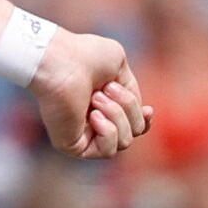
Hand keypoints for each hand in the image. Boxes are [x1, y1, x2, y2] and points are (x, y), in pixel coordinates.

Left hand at [30, 27, 154, 159]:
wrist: (60, 61)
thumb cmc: (83, 56)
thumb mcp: (118, 65)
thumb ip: (130, 87)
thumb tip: (137, 111)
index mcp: (104, 104)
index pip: (133, 125)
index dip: (144, 120)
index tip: (148, 109)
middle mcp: (93, 122)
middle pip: (135, 131)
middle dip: (128, 107)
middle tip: (104, 89)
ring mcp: (84, 135)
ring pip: (125, 141)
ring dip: (117, 115)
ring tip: (95, 97)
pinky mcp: (73, 145)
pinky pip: (108, 151)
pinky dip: (108, 132)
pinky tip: (94, 115)